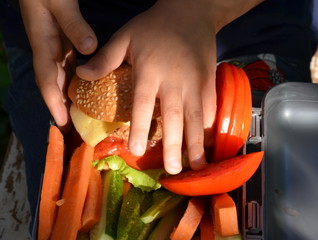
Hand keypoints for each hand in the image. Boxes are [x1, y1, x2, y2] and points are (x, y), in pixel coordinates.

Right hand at [19, 0, 97, 131]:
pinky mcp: (63, 38)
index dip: (54, 103)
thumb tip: (89, 48)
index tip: (63, 124)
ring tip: (83, 112)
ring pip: (62, 74)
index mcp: (43, 44)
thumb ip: (73, 24)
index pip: (47, 80)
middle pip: (54, 83)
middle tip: (74, 127)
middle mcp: (48, 48)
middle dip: (61, 105)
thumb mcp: (59, 2)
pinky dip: (77, 76)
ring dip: (70, 93)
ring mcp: (55, 43)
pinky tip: (89, 84)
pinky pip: (70, 63)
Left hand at [76, 0, 262, 173]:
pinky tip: (210, 144)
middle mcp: (174, 81)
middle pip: (175, 118)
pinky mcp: (210, 82)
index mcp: (150, 70)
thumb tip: (81, 75)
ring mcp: (195, 82)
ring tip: (199, 166)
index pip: (144, 104)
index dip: (142, 129)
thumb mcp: (125, 36)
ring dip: (198, 143)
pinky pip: (211, 108)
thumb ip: (105, 58)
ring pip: (198, 117)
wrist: (191, 12)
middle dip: (176, 146)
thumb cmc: (155, 26)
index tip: (138, 152)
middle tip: (173, 171)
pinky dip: (211, 127)